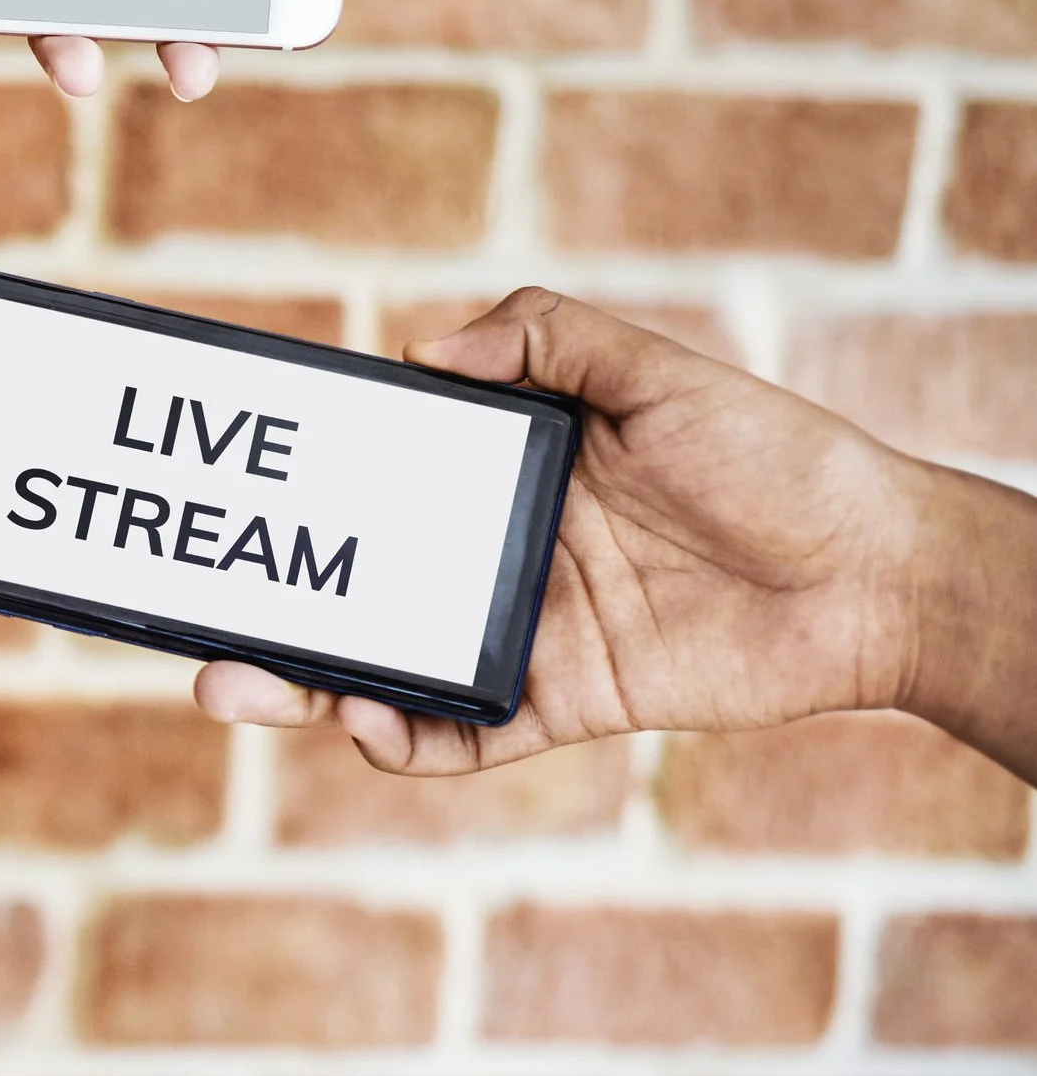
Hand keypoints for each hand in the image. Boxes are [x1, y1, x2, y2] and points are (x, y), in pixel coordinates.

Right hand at [195, 289, 958, 772]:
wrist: (875, 572)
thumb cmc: (774, 454)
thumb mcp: (656, 372)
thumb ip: (546, 335)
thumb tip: (423, 349)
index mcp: (502, 472)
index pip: (375, 485)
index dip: (302, 497)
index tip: (236, 497)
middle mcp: (491, 554)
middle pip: (352, 590)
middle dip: (267, 616)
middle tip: (199, 636)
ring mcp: (518, 631)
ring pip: (384, 668)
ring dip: (308, 684)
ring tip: (243, 687)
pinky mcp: (559, 700)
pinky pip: (464, 732)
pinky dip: (409, 739)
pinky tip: (367, 724)